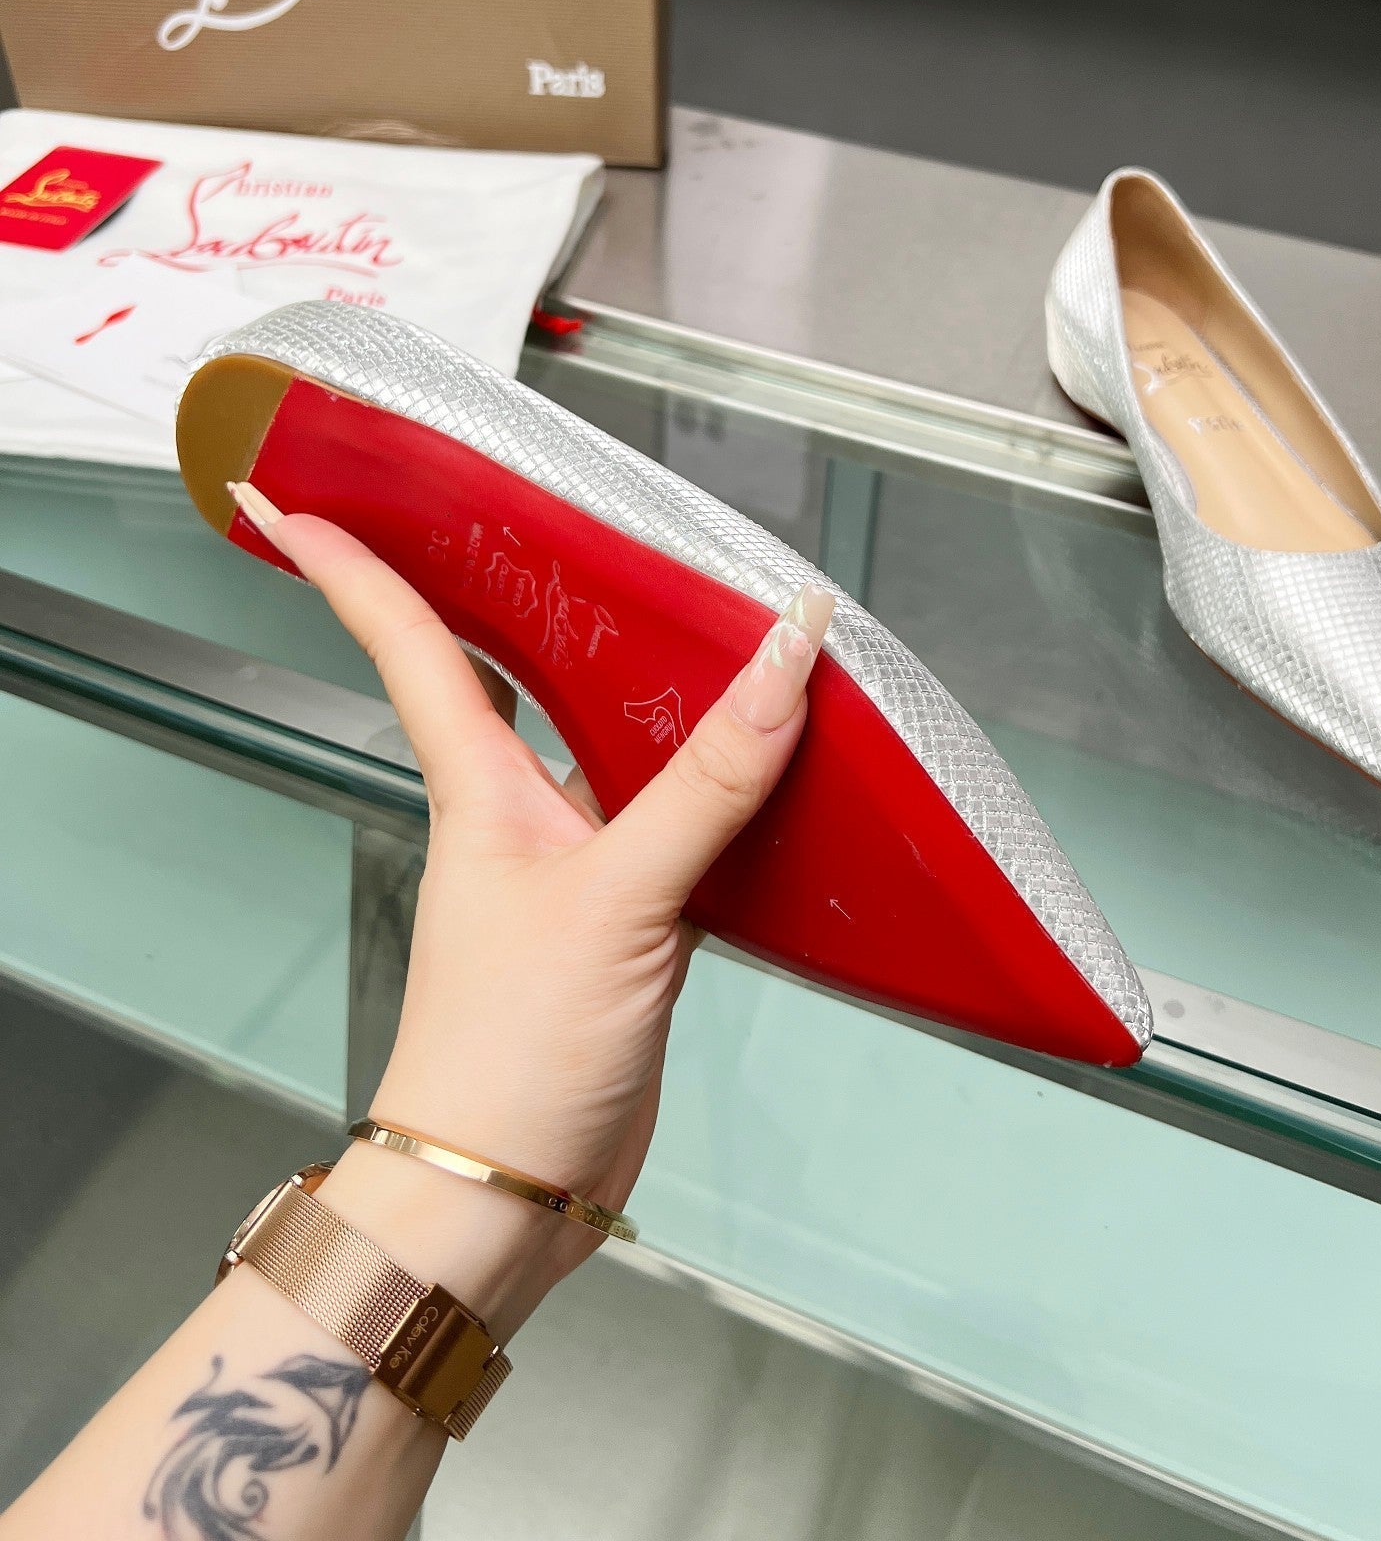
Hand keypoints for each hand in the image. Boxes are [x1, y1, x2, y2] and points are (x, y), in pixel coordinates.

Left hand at [230, 483, 832, 1334]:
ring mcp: (569, 865)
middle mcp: (516, 811)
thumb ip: (703, 780)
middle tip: (525, 512)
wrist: (504, 1193)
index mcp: (479, 785)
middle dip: (505, 592)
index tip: (292, 492)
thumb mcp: (613, 899)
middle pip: (506, 670)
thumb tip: (782, 659)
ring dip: (642, 686)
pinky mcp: (624, 920)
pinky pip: (670, 820)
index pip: (406, 641)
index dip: (349, 563)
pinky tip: (764, 763)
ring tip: (691, 611)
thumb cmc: (507, 1055)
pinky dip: (713, 784)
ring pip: (606, 743)